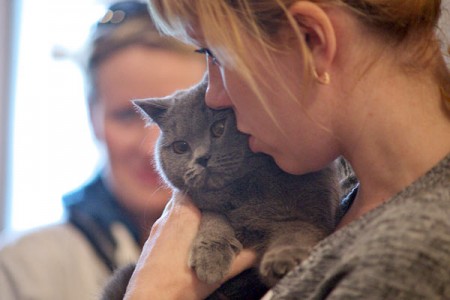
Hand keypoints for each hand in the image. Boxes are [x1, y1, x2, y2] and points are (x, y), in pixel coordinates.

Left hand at [124, 192, 256, 299]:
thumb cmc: (178, 284)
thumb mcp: (215, 272)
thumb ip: (239, 259)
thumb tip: (258, 252)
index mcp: (182, 214)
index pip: (192, 186)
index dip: (206, 186)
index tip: (220, 190)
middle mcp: (166, 217)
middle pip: (184, 197)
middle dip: (200, 201)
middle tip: (217, 207)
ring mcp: (156, 229)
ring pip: (175, 211)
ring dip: (189, 215)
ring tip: (205, 223)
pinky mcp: (151, 242)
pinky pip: (167, 225)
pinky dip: (179, 227)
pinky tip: (190, 240)